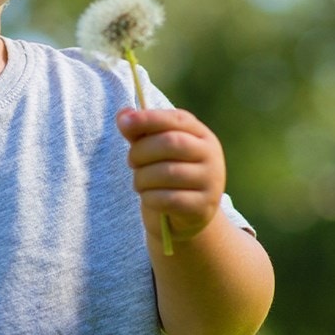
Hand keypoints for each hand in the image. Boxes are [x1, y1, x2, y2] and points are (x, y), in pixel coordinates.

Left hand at [117, 107, 225, 246]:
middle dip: (142, 151)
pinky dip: (150, 198)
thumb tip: (123, 115)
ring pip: (169, 172)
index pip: (177, 120)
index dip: (149, 119)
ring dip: (143, 178)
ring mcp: (211, 182)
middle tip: (131, 162)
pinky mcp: (203, 207)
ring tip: (138, 183)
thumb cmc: (166, 177)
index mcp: (201, 135)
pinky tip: (148, 198)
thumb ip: (140, 132)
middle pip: (172, 143)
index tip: (124, 123)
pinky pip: (170, 199)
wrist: (184, 219)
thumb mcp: (154, 152)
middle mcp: (211, 156)